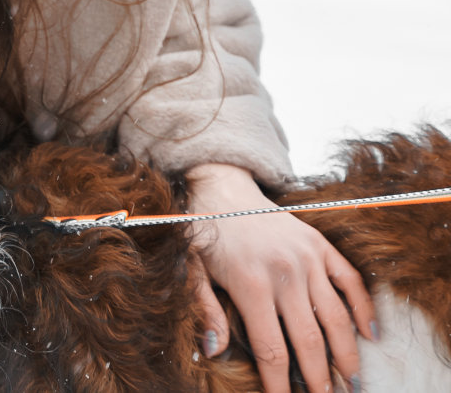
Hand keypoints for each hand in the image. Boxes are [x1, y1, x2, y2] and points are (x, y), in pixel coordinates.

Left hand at [186, 163, 375, 392]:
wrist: (223, 188)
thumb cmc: (204, 232)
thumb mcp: (191, 270)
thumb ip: (206, 311)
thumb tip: (213, 352)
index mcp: (250, 284)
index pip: (271, 348)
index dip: (279, 381)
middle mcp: (284, 274)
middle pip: (309, 340)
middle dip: (320, 378)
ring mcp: (307, 259)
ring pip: (336, 317)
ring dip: (347, 353)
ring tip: (351, 382)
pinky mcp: (321, 246)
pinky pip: (350, 281)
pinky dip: (364, 308)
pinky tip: (370, 334)